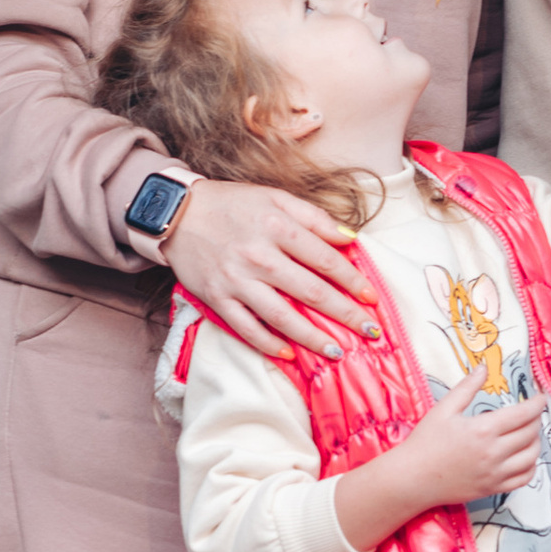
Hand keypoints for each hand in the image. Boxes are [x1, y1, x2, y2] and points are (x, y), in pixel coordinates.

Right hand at [165, 180, 377, 360]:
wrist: (178, 212)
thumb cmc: (232, 204)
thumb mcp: (275, 197)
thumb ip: (314, 217)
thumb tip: (350, 238)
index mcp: (277, 226)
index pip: (325, 259)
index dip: (352, 280)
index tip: (372, 297)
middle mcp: (259, 255)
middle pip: (311, 291)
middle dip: (345, 314)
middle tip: (369, 331)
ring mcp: (236, 280)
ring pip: (282, 316)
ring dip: (312, 337)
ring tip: (336, 352)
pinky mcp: (217, 298)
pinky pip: (246, 328)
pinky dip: (268, 344)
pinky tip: (289, 354)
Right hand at [327, 370, 542, 551]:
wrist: (412, 479)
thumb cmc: (425, 442)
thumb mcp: (444, 409)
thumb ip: (467, 387)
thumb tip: (484, 368)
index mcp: (483, 430)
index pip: (523, 414)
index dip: (537, 404)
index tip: (541, 398)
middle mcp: (494, 453)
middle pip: (530, 433)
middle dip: (536, 419)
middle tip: (532, 412)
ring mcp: (495, 473)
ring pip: (531, 456)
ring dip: (536, 442)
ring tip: (529, 433)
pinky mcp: (492, 488)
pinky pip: (524, 479)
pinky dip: (531, 466)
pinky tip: (525, 457)